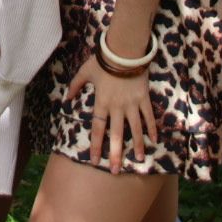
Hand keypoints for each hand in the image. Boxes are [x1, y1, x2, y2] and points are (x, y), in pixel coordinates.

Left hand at [69, 54, 155, 174]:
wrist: (124, 50)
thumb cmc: (103, 61)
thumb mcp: (85, 72)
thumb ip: (75, 86)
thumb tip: (66, 98)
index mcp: (101, 103)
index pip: (97, 129)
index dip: (96, 146)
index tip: (94, 160)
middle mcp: (117, 107)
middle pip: (116, 135)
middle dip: (116, 154)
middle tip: (116, 171)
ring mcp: (132, 104)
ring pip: (135, 129)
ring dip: (138, 145)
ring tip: (140, 160)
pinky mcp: (144, 98)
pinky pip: (149, 116)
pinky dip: (152, 128)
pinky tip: (155, 140)